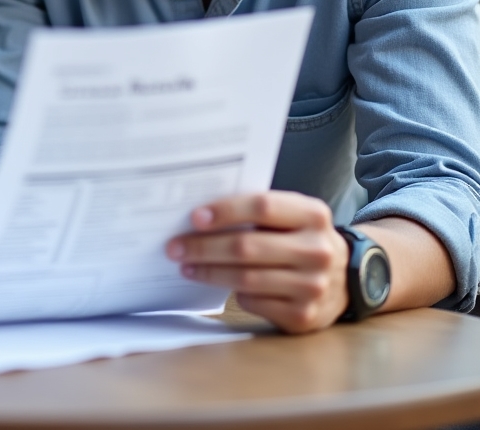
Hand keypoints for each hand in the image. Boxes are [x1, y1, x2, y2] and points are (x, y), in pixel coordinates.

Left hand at [165, 190, 349, 332]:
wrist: (349, 280)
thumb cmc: (302, 238)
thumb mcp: (293, 216)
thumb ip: (259, 211)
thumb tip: (201, 216)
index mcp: (313, 215)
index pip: (262, 207)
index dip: (225, 211)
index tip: (194, 217)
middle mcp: (318, 250)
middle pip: (247, 247)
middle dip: (204, 247)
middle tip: (175, 247)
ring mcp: (314, 287)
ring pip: (246, 278)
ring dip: (209, 272)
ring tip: (186, 266)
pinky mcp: (304, 316)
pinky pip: (255, 302)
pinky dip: (235, 293)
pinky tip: (220, 284)